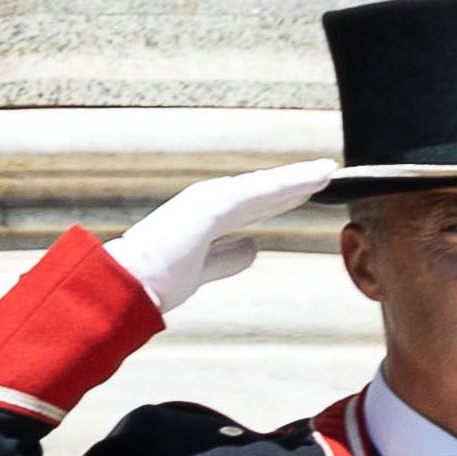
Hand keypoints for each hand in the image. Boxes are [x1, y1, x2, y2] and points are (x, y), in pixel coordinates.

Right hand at [103, 157, 339, 313]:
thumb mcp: (201, 273)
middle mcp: (209, 202)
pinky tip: (316, 176)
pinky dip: (292, 181)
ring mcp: (211, 199)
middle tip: (327, 173)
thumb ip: (226, 260)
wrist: (127, 285)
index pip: (252, 207)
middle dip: (296, 183)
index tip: (305, 192)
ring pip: (266, 186)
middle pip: (264, 192)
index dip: (281, 198)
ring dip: (299, 177)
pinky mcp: (214, 203)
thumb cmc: (154, 283)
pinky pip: (262, 190)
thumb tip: (252, 248)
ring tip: (329, 170)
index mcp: (205, 219)